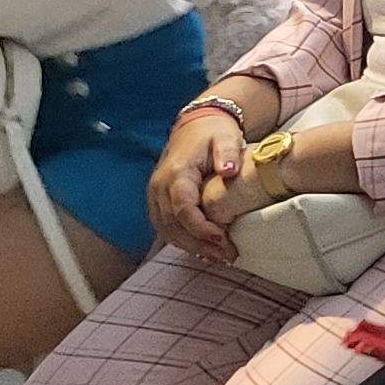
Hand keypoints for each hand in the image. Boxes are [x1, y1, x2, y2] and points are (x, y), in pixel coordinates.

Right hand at [149, 105, 247, 257]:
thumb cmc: (213, 133)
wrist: (195, 127)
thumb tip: (228, 170)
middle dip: (199, 244)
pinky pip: (166, 228)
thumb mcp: (225, 137)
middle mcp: (159, 187)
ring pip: (167, 231)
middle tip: (226, 256)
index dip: (200, 227)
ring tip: (219, 258)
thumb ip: (227, 152)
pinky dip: (183, 241)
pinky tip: (204, 250)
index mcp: (176, 173)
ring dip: (191, 247)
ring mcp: (156, 196)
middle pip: (173, 225)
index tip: (222, 238)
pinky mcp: (158, 203)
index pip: (182, 208)